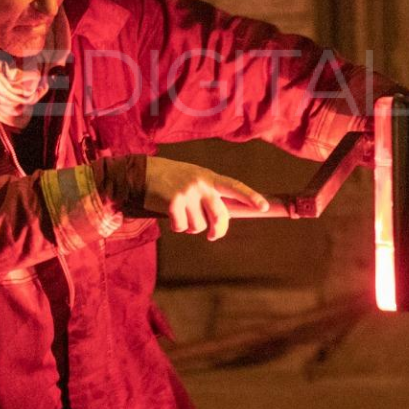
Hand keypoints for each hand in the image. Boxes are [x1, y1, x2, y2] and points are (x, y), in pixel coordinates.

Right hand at [143, 156, 268, 240]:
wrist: (143, 172)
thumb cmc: (171, 179)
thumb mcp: (194, 178)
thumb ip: (208, 194)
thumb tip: (221, 220)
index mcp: (209, 177)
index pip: (235, 187)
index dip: (251, 197)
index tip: (265, 207)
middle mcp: (201, 184)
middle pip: (220, 216)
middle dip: (217, 230)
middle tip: (212, 235)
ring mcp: (188, 192)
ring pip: (199, 225)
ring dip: (190, 226)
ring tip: (181, 214)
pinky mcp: (174, 202)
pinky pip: (182, 227)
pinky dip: (177, 227)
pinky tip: (170, 216)